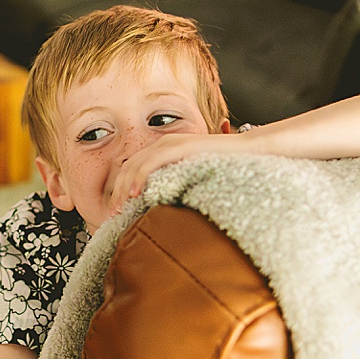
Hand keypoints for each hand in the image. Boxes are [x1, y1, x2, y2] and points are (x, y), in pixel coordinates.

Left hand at [104, 132, 252, 220]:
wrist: (248, 151)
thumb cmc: (223, 168)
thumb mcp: (192, 178)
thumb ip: (176, 186)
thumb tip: (163, 211)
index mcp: (163, 151)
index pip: (132, 169)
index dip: (120, 190)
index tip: (116, 212)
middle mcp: (162, 144)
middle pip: (127, 167)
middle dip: (116, 192)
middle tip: (111, 215)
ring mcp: (169, 143)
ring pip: (134, 165)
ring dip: (123, 188)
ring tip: (118, 208)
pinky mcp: (178, 147)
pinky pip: (150, 162)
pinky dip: (139, 178)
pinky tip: (134, 194)